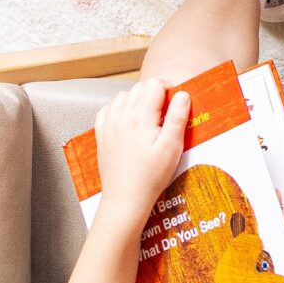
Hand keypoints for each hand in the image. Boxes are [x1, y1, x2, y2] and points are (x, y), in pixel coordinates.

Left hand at [94, 77, 187, 220]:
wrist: (126, 198)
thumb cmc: (151, 176)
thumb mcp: (172, 147)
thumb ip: (177, 117)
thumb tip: (182, 94)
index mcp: (140, 116)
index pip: (154, 83)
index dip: (168, 90)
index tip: (174, 105)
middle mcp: (121, 116)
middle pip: (139, 87)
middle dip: (154, 95)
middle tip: (164, 116)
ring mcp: (108, 125)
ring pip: (123, 96)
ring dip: (137, 101)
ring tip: (148, 120)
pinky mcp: (101, 135)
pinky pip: (108, 109)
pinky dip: (120, 109)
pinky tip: (129, 122)